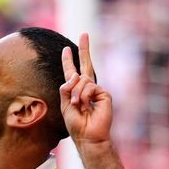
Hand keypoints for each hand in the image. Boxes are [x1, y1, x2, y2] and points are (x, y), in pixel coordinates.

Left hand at [59, 33, 112, 147]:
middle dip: (84, 49)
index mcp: (75, 90)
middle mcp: (87, 88)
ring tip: (77, 105)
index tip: (66, 49)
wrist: (87, 135)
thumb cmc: (76, 123)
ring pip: (82, 80)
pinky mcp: (104, 94)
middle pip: (86, 65)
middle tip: (85, 34)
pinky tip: (85, 105)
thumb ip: (65, 88)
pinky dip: (84, 96)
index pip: (72, 72)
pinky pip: (90, 87)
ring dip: (76, 93)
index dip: (69, 61)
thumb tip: (75, 75)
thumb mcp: (64, 105)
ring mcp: (96, 90)